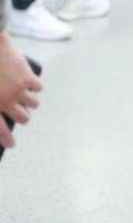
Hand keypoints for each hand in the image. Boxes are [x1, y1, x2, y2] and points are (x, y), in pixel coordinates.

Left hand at [0, 34, 42, 149]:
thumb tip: (1, 107)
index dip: (6, 139)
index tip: (12, 144)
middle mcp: (6, 101)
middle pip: (22, 118)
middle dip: (23, 118)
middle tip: (21, 114)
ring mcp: (18, 89)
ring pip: (33, 104)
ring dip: (31, 102)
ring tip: (27, 96)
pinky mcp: (28, 77)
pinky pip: (38, 88)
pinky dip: (36, 87)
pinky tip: (32, 83)